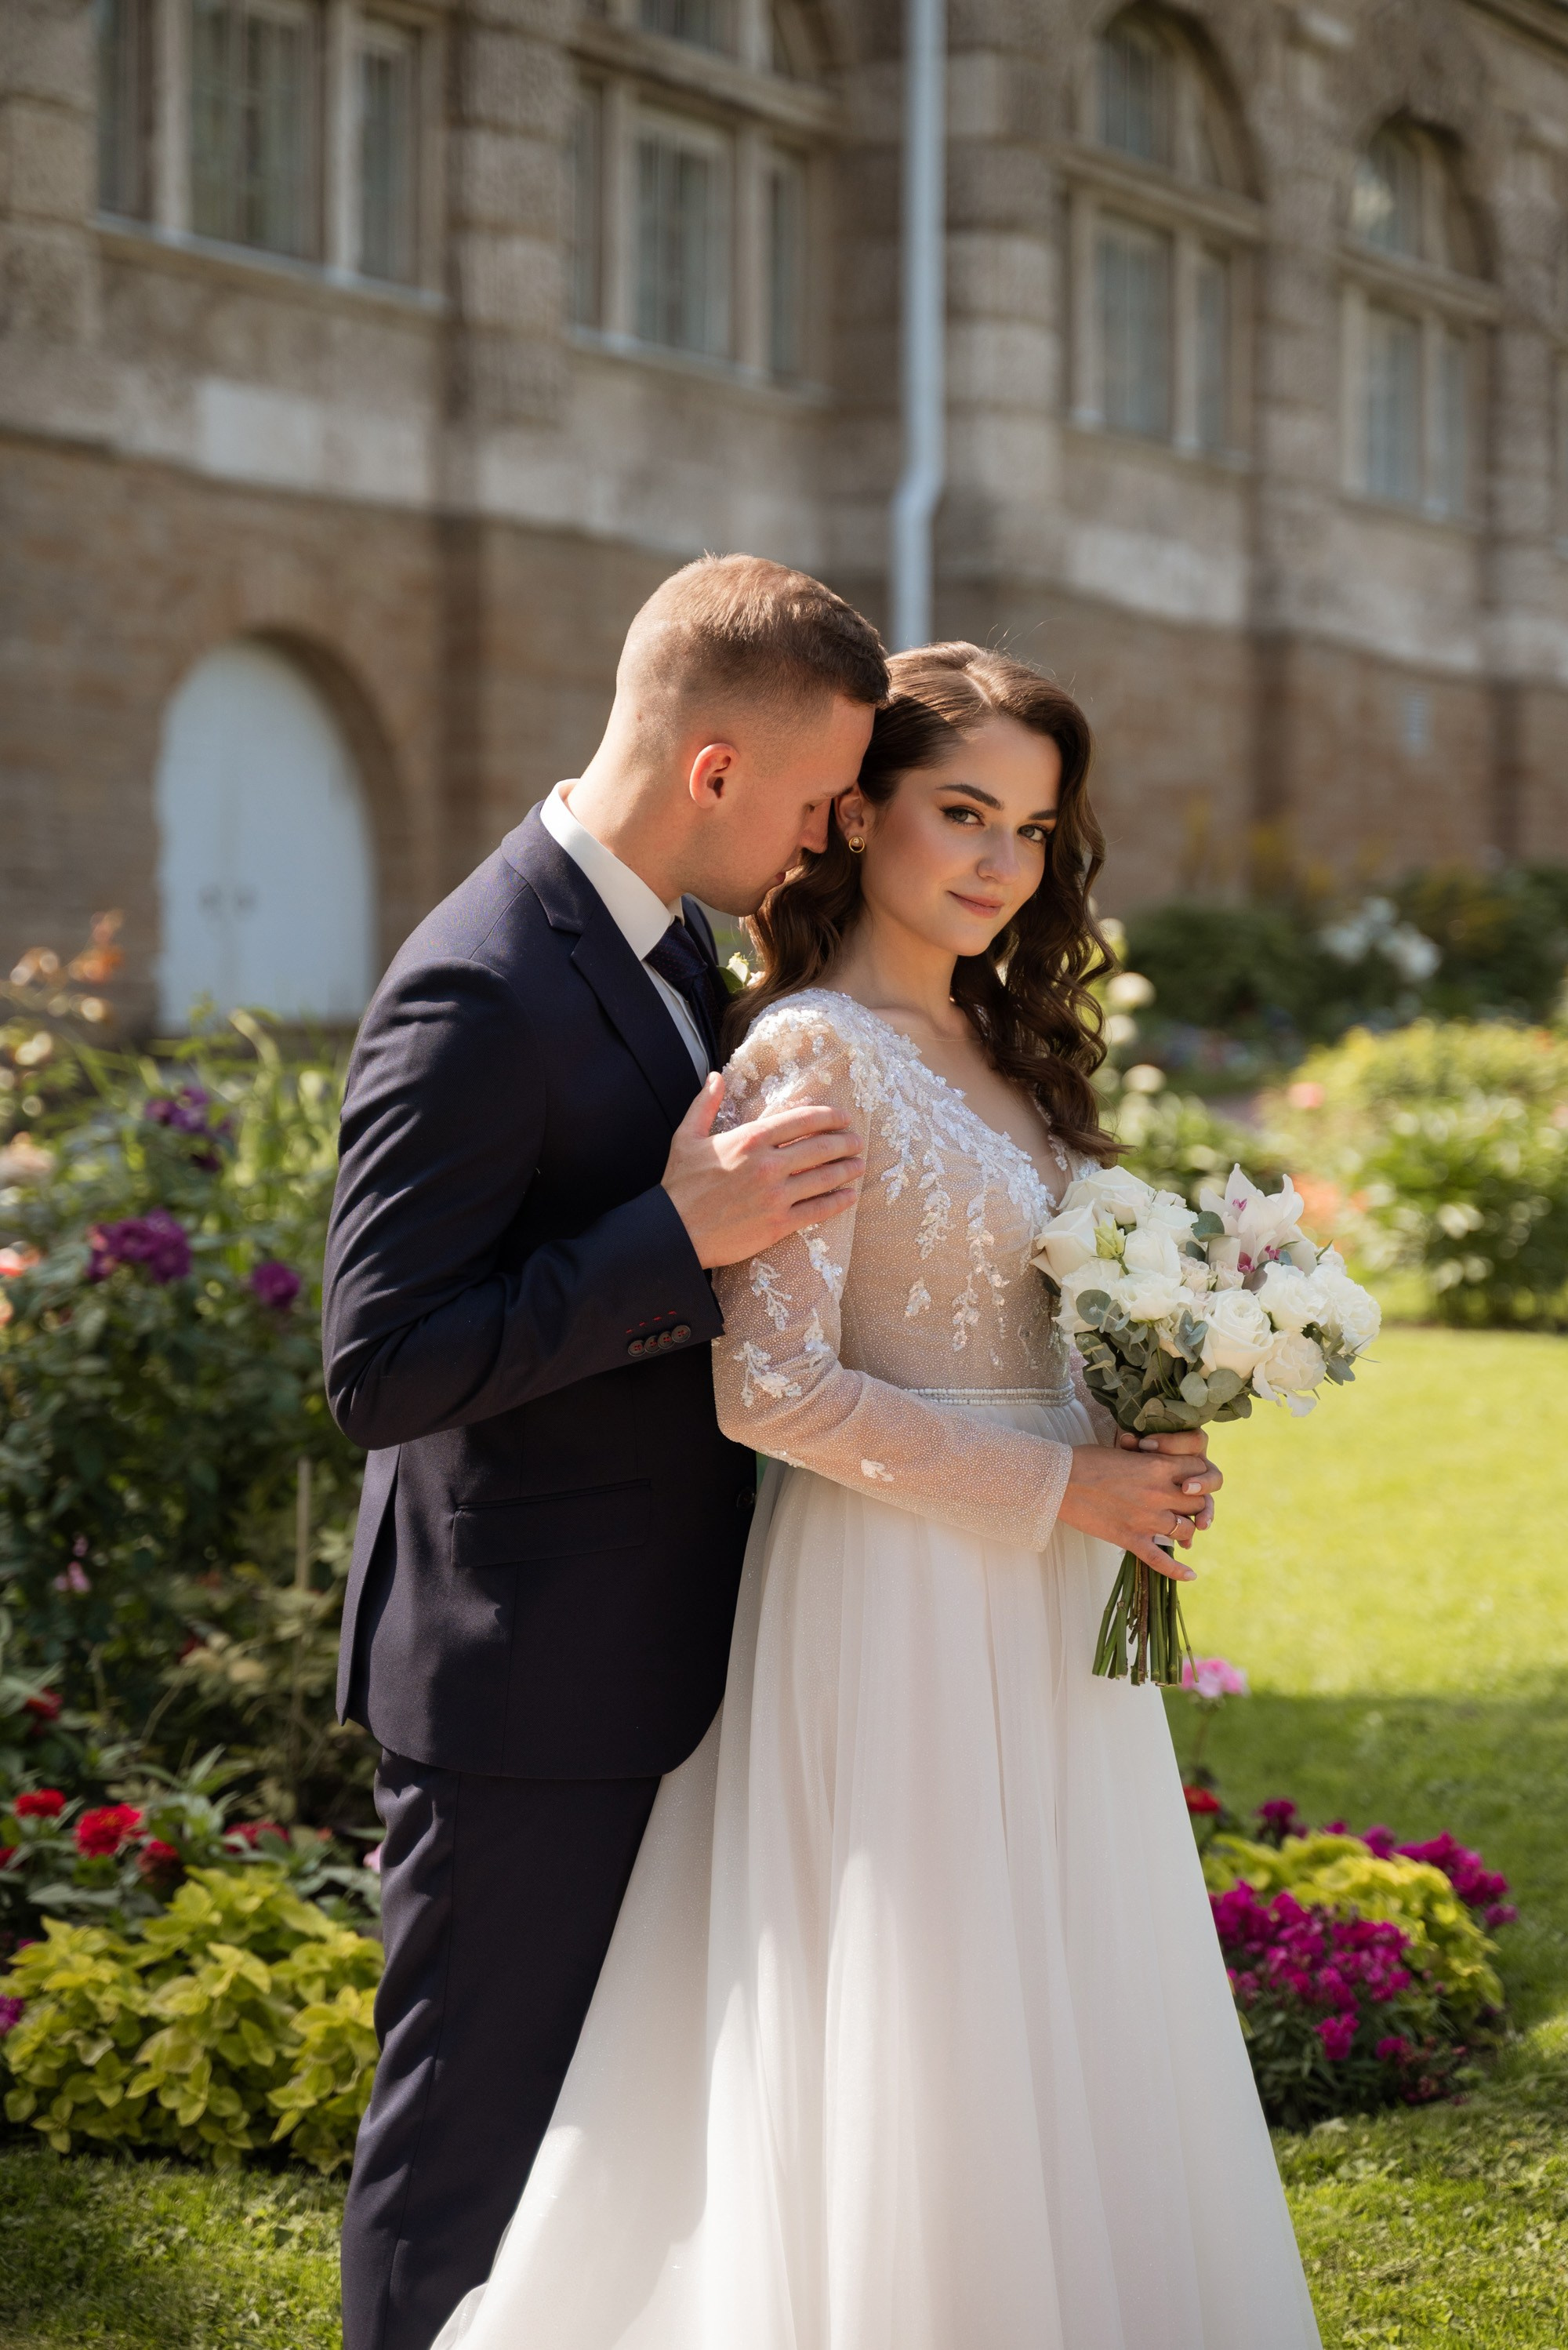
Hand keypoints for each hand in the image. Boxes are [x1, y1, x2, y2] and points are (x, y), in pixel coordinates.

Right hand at [662, 1074, 864, 1270]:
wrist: (674, 1231)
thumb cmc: (680, 1185)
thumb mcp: (686, 1137)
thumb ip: (705, 1104)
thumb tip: (715, 1076)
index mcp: (750, 1139)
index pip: (802, 1120)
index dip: (829, 1117)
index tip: (844, 1117)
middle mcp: (768, 1164)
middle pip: (820, 1148)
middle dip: (845, 1142)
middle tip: (857, 1141)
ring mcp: (776, 1196)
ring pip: (824, 1178)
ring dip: (847, 1170)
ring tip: (859, 1165)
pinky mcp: (779, 1224)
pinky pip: (818, 1210)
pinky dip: (838, 1202)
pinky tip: (850, 1196)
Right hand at [1057, 1430, 1221, 1580]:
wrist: (1059, 1481)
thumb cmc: (1086, 1460)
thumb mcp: (1125, 1451)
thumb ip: (1148, 1458)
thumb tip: (1157, 1460)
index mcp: (1159, 1465)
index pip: (1199, 1471)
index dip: (1199, 1476)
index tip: (1192, 1481)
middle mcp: (1160, 1492)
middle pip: (1199, 1502)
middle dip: (1195, 1505)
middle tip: (1187, 1508)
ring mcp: (1147, 1518)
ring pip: (1187, 1530)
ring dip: (1187, 1531)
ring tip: (1182, 1533)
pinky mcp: (1131, 1538)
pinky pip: (1161, 1560)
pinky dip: (1178, 1570)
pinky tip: (1191, 1575)